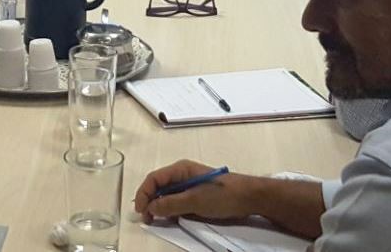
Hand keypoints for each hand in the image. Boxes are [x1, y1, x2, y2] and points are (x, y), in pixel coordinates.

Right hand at [134, 160, 261, 220]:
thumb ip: (171, 204)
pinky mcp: (197, 195)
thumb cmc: (223, 195)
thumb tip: (150, 208)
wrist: (250, 198)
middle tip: (147, 219)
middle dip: (149, 201)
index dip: (143, 194)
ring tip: (156, 221)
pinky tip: (171, 219)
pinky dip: (170, 210)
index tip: (140, 210)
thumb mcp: (194, 200)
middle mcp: (182, 175)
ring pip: (167, 195)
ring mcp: (190, 185)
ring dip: (159, 207)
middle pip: (158, 186)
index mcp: (180, 169)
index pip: (154, 179)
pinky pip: (177, 201)